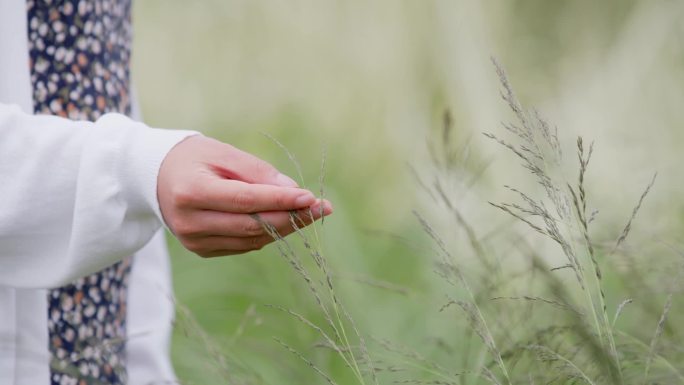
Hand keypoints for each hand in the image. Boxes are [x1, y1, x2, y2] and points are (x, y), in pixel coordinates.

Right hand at [157, 135, 331, 256]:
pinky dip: (267, 233)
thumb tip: (294, 191)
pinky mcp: (201, 250)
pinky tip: (285, 220)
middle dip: (290, 217)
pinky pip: (243, 245)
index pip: (245, 201)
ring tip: (309, 213)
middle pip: (251, 225)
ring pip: (251, 239)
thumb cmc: (194, 157)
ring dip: (284, 227)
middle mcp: (189, 223)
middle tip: (321, 208)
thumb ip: (257, 172)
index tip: (311, 197)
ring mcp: (193, 241)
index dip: (280, 200)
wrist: (155, 177)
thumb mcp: (223, 152)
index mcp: (191, 192)